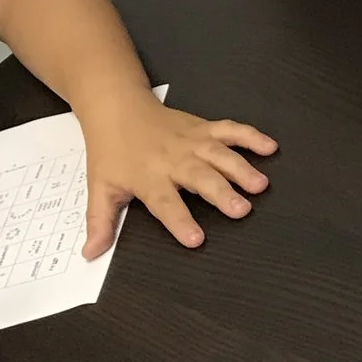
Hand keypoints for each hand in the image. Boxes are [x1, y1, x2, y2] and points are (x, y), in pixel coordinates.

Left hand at [77, 97, 278, 257]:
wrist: (117, 107)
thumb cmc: (111, 151)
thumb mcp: (100, 188)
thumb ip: (99, 223)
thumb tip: (91, 254)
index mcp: (148, 178)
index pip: (165, 203)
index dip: (180, 221)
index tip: (196, 239)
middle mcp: (173, 160)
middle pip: (200, 177)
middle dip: (221, 193)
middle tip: (242, 209)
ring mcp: (191, 141)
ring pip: (219, 154)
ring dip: (241, 168)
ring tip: (260, 185)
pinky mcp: (202, 128)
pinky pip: (229, 130)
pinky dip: (250, 137)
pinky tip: (270, 147)